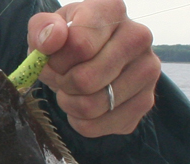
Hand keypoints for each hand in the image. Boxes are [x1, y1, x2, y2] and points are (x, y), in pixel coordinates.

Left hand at [28, 0, 160, 137]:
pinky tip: (85, 104)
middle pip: (85, 80)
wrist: (88, 60)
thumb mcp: (46, 29)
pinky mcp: (144, 102)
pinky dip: (80, 122)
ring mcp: (148, 71)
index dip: (55, 60)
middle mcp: (139, 37)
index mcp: (112, 11)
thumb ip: (42, 29)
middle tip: (62, 78)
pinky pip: (96, 126)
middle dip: (63, 84)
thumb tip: (52, 39)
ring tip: (72, 90)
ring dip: (70, 104)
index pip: (78, 45)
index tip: (53, 57)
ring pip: (91, 107)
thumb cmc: (65, 42)